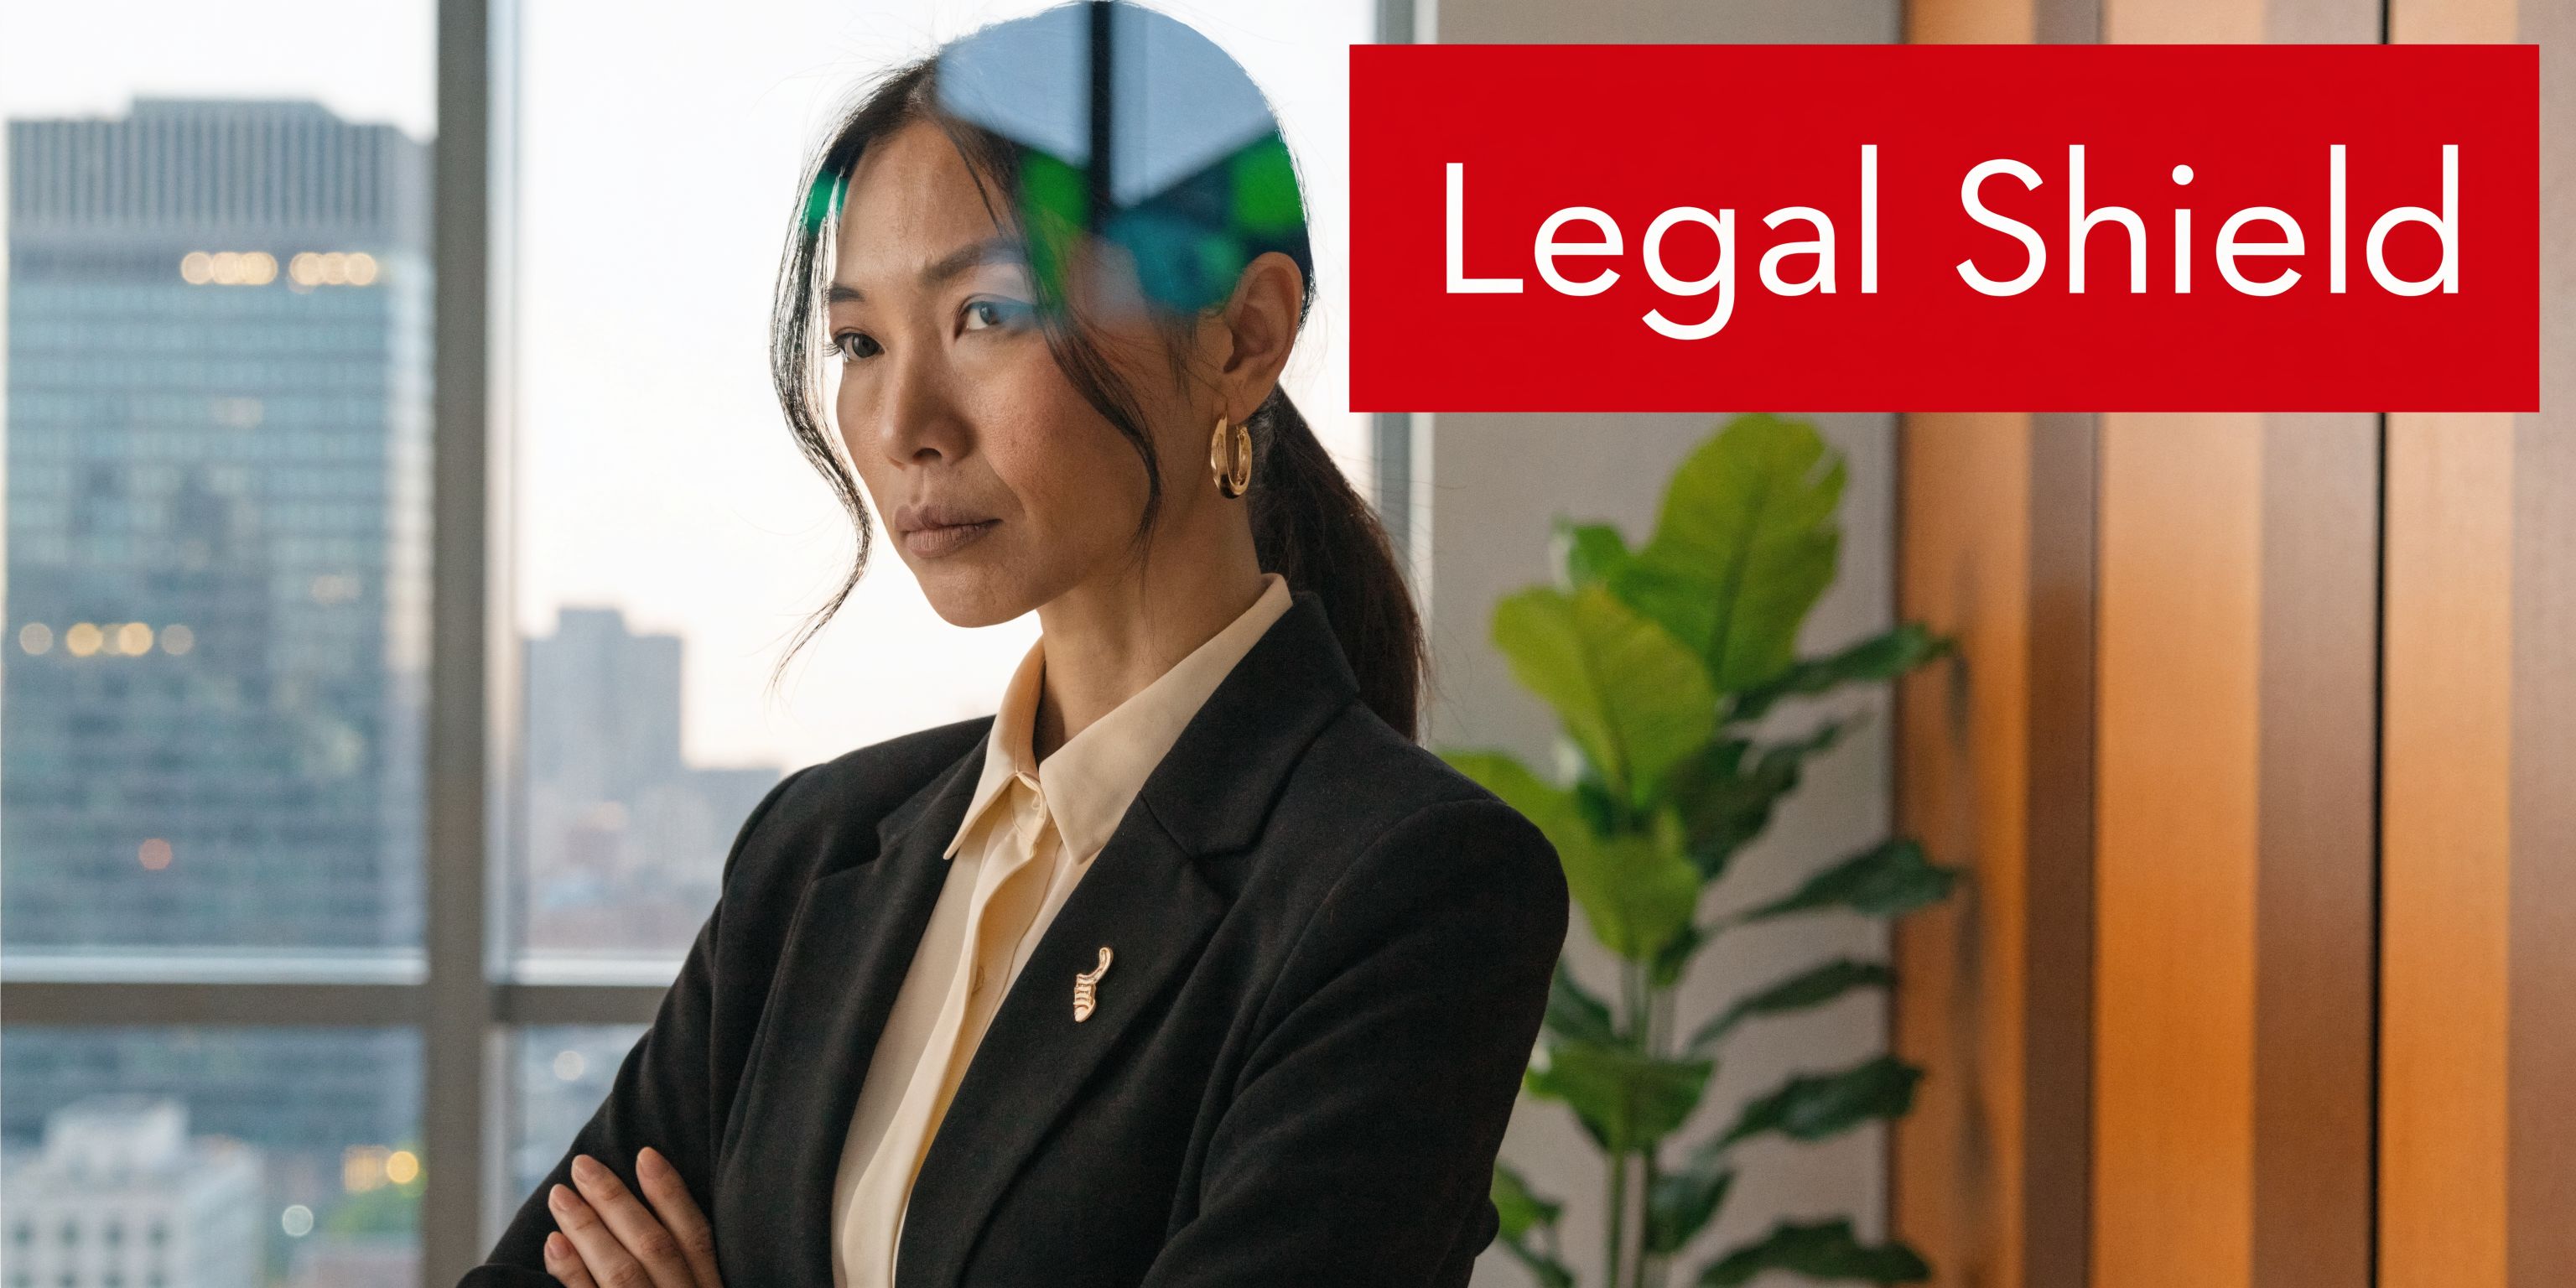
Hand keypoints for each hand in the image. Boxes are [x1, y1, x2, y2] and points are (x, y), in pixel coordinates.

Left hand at [543, 1147, 723, 1287]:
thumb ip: (688, 1268)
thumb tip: (650, 1215)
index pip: (696, 1236)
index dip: (671, 1194)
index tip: (645, 1154)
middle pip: (653, 1246)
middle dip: (616, 1201)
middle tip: (582, 1165)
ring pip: (620, 1271)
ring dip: (587, 1228)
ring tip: (559, 1195)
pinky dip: (571, 1272)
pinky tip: (555, 1243)